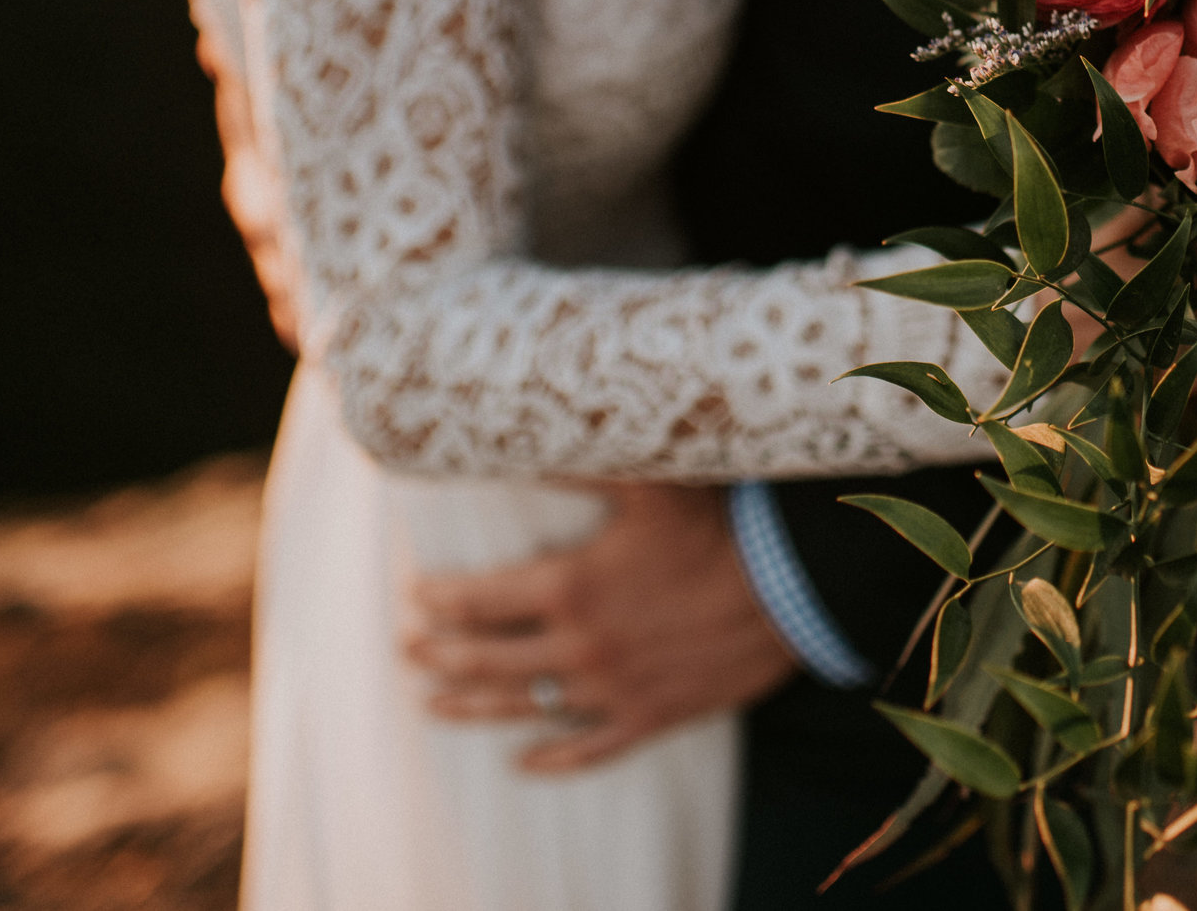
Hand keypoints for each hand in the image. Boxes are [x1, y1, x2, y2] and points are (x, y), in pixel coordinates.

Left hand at [404, 482, 796, 773]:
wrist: (788, 591)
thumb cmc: (718, 528)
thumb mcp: (648, 482)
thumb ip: (579, 462)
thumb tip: (524, 436)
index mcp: (569, 587)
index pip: (478, 601)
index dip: (438, 601)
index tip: (415, 597)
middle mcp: (579, 646)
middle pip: (486, 659)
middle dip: (438, 654)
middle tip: (407, 650)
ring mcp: (611, 690)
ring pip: (522, 707)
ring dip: (471, 706)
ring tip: (433, 704)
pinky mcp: (648, 716)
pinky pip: (586, 749)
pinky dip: (550, 758)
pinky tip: (523, 759)